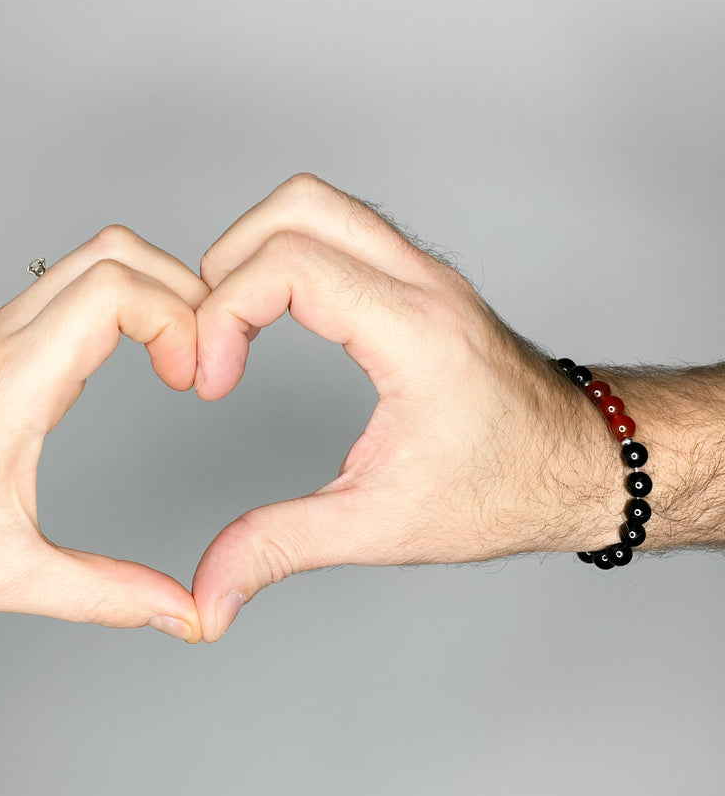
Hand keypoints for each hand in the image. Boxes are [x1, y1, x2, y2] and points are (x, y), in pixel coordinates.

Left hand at [0, 227, 207, 641]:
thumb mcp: (12, 578)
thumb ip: (108, 595)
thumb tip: (182, 612)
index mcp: (13, 385)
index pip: (115, 290)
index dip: (177, 320)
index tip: (191, 382)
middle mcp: (5, 340)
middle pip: (116, 251)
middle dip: (182, 292)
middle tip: (202, 360)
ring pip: (95, 257)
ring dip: (154, 291)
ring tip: (180, 358)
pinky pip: (72, 284)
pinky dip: (124, 301)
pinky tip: (139, 357)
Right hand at [191, 174, 620, 639]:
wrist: (584, 465)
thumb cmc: (507, 490)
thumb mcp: (381, 525)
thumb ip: (281, 547)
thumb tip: (211, 591)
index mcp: (414, 333)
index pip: (290, 264)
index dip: (222, 314)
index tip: (211, 383)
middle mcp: (421, 283)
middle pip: (295, 206)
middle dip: (226, 267)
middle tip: (210, 342)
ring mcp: (423, 273)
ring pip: (315, 203)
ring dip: (253, 252)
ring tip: (231, 328)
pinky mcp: (419, 280)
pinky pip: (337, 230)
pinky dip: (285, 257)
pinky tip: (271, 320)